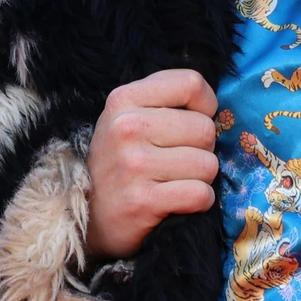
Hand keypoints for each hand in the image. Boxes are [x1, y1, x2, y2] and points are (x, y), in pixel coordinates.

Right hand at [85, 69, 219, 260]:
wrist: (86, 216)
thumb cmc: (119, 161)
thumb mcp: (128, 116)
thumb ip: (165, 99)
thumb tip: (213, 104)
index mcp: (124, 99)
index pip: (191, 84)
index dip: (205, 105)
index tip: (193, 121)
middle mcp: (127, 127)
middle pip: (205, 128)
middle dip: (202, 148)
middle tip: (177, 161)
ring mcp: (134, 165)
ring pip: (208, 164)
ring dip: (201, 178)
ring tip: (174, 182)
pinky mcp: (142, 201)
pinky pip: (200, 194)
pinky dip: (198, 201)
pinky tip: (177, 201)